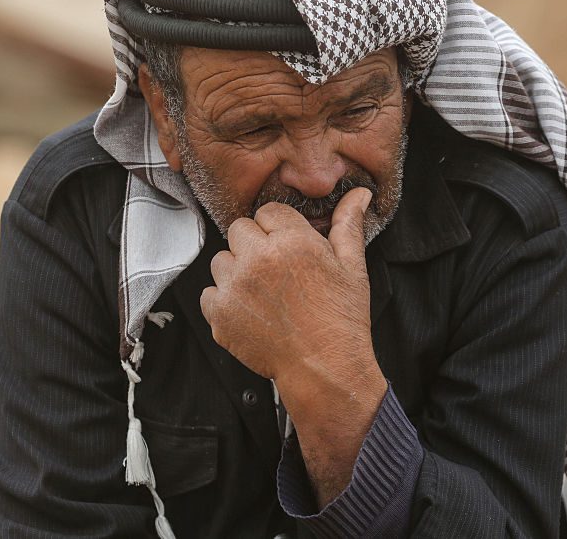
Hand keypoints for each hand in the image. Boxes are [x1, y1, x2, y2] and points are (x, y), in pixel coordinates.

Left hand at [200, 187, 374, 382]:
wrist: (325, 370)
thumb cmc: (341, 321)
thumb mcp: (352, 267)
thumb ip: (348, 225)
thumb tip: (358, 195)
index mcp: (292, 241)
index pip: (268, 211)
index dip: (278, 228)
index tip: (286, 246)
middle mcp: (258, 259)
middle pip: (239, 230)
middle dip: (255, 244)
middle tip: (275, 270)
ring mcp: (235, 287)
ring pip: (221, 260)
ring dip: (236, 271)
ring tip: (263, 292)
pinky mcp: (220, 313)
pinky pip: (208, 293)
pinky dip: (224, 301)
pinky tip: (249, 311)